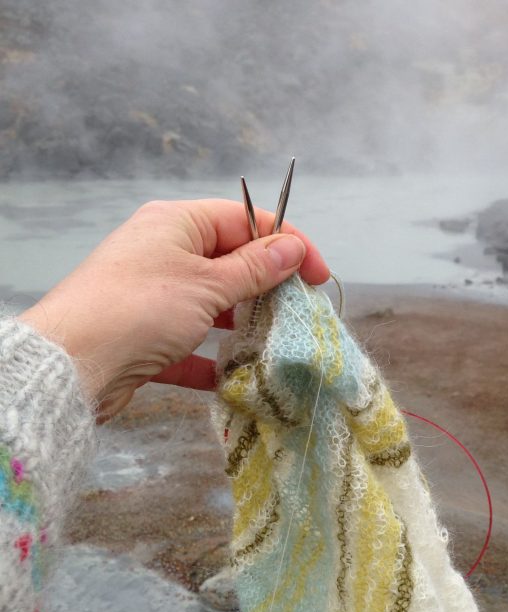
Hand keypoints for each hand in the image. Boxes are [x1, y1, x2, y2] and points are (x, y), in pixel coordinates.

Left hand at [19, 198, 328, 420]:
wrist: (72, 365)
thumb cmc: (141, 309)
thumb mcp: (208, 284)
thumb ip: (255, 268)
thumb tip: (292, 247)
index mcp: (178, 224)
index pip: (246, 220)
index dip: (288, 243)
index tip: (318, 275)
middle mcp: (164, 252)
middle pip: (231, 262)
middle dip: (266, 287)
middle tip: (300, 312)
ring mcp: (154, 294)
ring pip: (212, 304)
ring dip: (241, 324)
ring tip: (273, 343)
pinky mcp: (145, 334)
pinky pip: (189, 342)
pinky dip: (210, 359)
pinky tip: (232, 378)